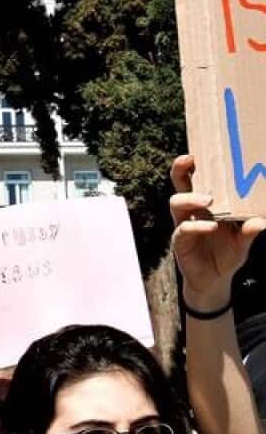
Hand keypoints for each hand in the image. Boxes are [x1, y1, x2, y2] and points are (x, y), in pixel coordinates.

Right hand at [170, 155, 265, 309]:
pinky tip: (211, 226)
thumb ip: (249, 231)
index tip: (194, 153)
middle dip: (180, 171)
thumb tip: (260, 222)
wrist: (214, 280)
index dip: (190, 166)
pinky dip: (197, 226)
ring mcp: (183, 225)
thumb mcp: (243, 241)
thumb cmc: (227, 254)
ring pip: (177, 203)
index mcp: (204, 205)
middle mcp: (191, 212)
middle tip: (191, 163)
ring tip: (208, 200)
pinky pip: (183, 229)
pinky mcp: (180, 242)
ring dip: (191, 198)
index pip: (194, 180)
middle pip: (179, 185)